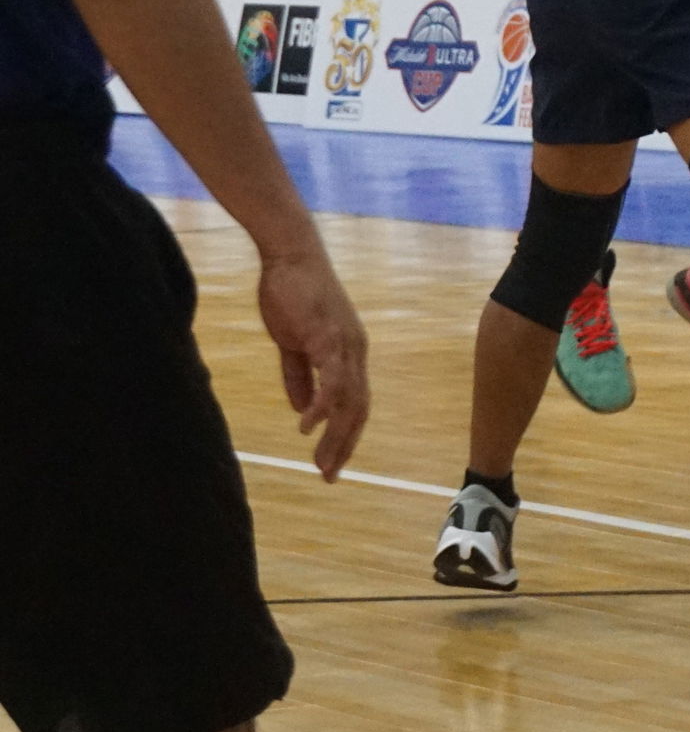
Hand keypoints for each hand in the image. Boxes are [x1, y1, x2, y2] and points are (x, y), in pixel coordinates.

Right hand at [256, 248, 369, 481]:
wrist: (290, 255)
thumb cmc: (292, 294)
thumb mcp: (293, 343)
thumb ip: (299, 375)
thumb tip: (301, 409)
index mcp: (349, 353)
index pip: (355, 403)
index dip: (345, 435)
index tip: (330, 462)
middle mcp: (355, 351)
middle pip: (358, 409)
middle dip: (344, 445)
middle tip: (328, 475)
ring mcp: (345, 343)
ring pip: (348, 400)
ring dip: (336, 435)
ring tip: (321, 463)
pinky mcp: (328, 334)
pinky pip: (330, 377)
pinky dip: (321, 404)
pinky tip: (308, 426)